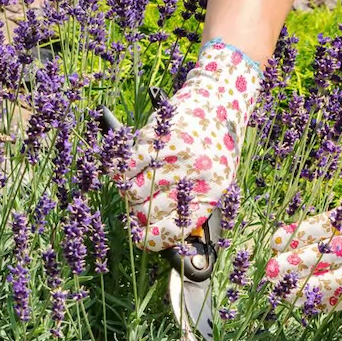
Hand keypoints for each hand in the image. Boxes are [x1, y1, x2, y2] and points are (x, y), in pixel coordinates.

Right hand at [113, 40, 261, 250]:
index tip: (144, 240)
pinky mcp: (156, 137)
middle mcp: (193, 176)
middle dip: (138, 218)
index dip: (153, 240)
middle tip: (137, 213)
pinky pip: (127, 167)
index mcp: (211, 193)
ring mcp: (173, 156)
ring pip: (133, 193)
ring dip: (129, 196)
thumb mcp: (220, 181)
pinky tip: (126, 173)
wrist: (220, 100)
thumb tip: (170, 237)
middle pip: (148, 213)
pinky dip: (121, 173)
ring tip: (134, 191)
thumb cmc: (218, 146)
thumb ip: (197, 208)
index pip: (174, 231)